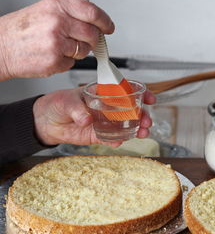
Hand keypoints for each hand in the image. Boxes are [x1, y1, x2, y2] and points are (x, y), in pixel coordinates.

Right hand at [0, 0, 113, 80]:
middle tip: (87, 41)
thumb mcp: (45, 11)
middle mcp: (57, 23)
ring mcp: (57, 43)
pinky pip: (73, 63)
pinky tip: (53, 56)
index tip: (109, 27)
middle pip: (93, 34)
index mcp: (56, 7)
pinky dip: (66, 61)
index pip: (92, 12)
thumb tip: (94, 21)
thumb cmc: (22, 30)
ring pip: (84, 50)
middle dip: (94, 40)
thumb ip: (70, 14)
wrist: (1, 47)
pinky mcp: (55, 61)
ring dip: (78, 51)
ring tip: (60, 47)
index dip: (105, 21)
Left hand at [33, 88, 155, 146]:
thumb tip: (86, 119)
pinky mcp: (98, 135)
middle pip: (131, 111)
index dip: (141, 93)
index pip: (126, 91)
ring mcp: (105, 122)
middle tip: (147, 121)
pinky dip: (118, 140)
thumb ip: (77, 110)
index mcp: (103, 94)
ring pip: (126, 125)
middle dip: (143, 115)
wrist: (45, 121)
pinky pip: (112, 138)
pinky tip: (121, 141)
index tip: (150, 98)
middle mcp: (107, 108)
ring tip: (142, 133)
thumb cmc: (57, 104)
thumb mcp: (67, 101)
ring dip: (136, 129)